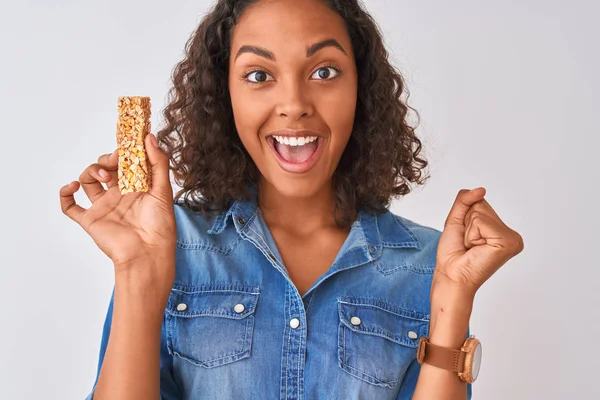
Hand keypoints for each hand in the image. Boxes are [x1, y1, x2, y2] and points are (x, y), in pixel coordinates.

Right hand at [59, 134, 175, 279]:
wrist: (147, 253)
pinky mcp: (91, 220)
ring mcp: (104, 207)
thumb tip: (149, 137)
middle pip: (105, 168)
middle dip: (106, 159)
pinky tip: (72, 186)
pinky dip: (65, 193)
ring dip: (90, 171)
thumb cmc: (160, 225)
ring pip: (87, 181)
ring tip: (101, 175)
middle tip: (114, 160)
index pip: (125, 163)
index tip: (125, 144)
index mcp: (137, 187)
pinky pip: (69, 206)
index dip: (123, 152)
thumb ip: (158, 163)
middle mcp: (119, 195)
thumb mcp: (163, 190)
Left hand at [434, 188, 524, 296]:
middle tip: (468, 244)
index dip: (466, 219)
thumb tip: (481, 189)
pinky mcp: (507, 242)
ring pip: (479, 212)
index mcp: (503, 231)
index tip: (468, 239)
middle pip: (481, 206)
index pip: (480, 204)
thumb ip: (466, 200)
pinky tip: (475, 249)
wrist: (451, 275)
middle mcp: (512, 235)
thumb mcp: (456, 219)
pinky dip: (471, 234)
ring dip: (468, 230)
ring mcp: (512, 239)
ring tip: (471, 247)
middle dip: (467, 223)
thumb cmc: (453, 253)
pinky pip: (480, 221)